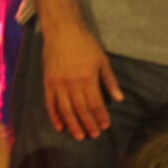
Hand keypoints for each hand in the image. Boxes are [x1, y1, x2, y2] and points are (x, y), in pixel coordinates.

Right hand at [40, 22, 122, 138]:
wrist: (63, 31)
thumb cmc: (86, 44)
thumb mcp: (102, 60)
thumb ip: (110, 81)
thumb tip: (120, 99)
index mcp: (88, 78)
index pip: (96, 103)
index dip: (101, 116)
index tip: (105, 126)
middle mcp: (72, 84)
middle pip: (81, 109)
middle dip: (89, 124)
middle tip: (94, 135)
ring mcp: (58, 84)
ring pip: (66, 110)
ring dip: (73, 125)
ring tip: (79, 136)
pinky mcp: (48, 82)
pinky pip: (50, 104)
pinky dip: (54, 116)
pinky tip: (60, 126)